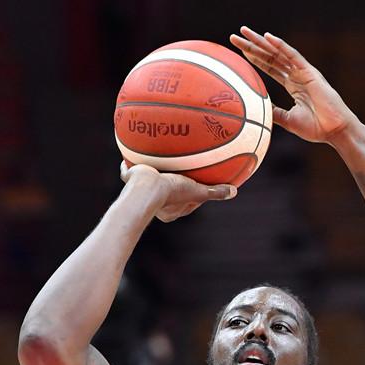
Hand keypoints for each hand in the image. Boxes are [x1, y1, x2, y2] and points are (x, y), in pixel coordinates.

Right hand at [120, 161, 236, 222]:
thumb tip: (234, 192)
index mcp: (171, 210)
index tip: (200, 184)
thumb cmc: (171, 192)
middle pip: (167, 192)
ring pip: (147, 182)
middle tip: (180, 172)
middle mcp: (156, 205)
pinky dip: (130, 165)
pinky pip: (129, 171)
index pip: (187, 201)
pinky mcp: (129, 181)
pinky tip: (130, 154)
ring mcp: (140, 193)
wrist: (144, 188)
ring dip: (152, 173)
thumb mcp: (197, 191)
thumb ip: (215, 192)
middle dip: (172, 183)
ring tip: (155, 161)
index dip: (194, 193)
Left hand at [230, 27, 355, 144]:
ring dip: (261, 41)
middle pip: (270, 56)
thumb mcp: (288, 120)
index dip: (254, 58)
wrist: (335, 130)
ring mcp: (303, 71)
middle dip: (252, 46)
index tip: (239, 51)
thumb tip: (257, 109)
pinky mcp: (310, 72)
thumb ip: (274, 112)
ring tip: (244, 32)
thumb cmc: (316, 128)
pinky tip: (267, 37)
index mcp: (293, 84)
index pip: (270, 67)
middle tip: (235, 36)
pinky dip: (280, 46)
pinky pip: (293, 55)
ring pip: (278, 52)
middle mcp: (297, 74)